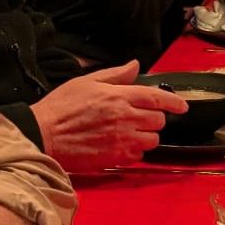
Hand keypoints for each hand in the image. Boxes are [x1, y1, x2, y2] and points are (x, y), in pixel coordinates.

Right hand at [31, 61, 179, 171]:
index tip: (182, 106)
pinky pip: (138, 156)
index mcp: (119, 96)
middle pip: (159, 120)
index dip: (174, 102)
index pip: (157, 98)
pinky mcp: (115, 158)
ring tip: (132, 133)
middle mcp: (125, 118)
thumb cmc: (61, 107)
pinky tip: (121, 146)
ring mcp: (122, 140)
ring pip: (152, 140)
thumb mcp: (86, 81)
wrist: (42, 135)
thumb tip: (135, 66)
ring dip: (147, 136)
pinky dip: (135, 152)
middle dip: (155, 119)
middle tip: (142, 118)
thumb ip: (115, 75)